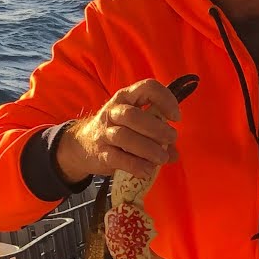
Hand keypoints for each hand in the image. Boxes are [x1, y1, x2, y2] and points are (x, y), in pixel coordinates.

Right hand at [56, 79, 181, 181]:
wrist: (82, 145)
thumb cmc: (117, 131)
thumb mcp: (136, 126)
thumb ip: (157, 136)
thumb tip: (174, 154)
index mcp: (127, 98)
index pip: (147, 88)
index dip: (165, 99)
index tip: (176, 117)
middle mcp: (114, 111)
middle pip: (133, 115)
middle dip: (156, 128)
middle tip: (171, 139)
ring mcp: (104, 132)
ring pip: (125, 137)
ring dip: (148, 149)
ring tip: (162, 158)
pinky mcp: (100, 153)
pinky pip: (118, 158)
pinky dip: (135, 165)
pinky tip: (147, 170)